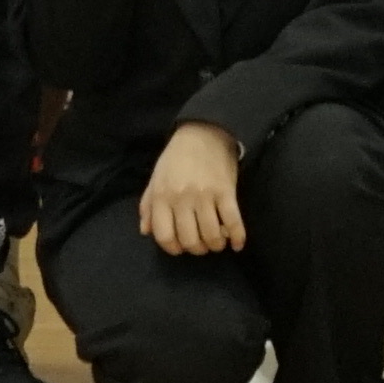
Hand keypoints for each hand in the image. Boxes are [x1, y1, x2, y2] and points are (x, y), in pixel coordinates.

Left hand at [141, 119, 248, 257]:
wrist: (204, 132)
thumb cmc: (176, 158)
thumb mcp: (156, 179)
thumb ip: (148, 206)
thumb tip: (146, 232)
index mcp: (162, 196)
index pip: (164, 236)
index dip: (173, 248)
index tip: (180, 248)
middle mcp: (182, 199)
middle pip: (189, 240)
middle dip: (196, 249)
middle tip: (201, 245)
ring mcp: (205, 196)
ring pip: (211, 235)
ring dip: (215, 245)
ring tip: (217, 242)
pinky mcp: (226, 191)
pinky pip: (233, 221)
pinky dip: (237, 237)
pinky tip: (237, 244)